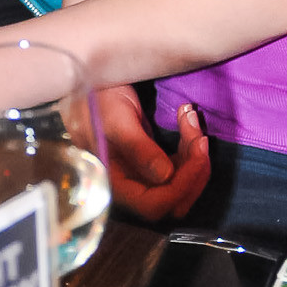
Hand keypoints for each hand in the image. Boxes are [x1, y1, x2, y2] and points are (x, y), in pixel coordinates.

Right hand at [98, 85, 209, 221]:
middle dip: (194, 171)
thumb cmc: (96, 100)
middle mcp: (130, 186)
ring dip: (194, 155)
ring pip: (180, 182)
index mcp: (116, 184)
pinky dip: (189, 145)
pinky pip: (178, 165)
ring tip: (190, 116)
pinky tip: (185, 117)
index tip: (198, 152)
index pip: (154, 204)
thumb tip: (165, 176)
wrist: (87, 83)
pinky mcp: (150, 160)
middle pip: (173, 199)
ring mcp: (142, 174)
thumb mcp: (116, 120)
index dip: (181, 186)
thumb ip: (138, 148)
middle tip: (199, 134)